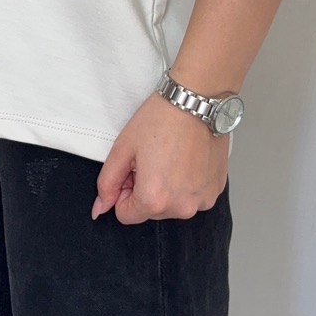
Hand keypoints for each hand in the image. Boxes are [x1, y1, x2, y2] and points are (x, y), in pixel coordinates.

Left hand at [91, 91, 228, 223]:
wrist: (195, 101)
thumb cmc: (160, 120)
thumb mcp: (122, 148)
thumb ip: (107, 183)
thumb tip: (100, 209)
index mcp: (154, 200)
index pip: (125, 214)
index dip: (124, 189)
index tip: (133, 167)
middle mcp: (181, 208)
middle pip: (150, 211)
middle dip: (146, 189)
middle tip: (152, 157)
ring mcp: (202, 201)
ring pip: (172, 205)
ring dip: (167, 188)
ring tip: (171, 156)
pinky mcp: (216, 191)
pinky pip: (192, 196)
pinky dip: (186, 183)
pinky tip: (187, 159)